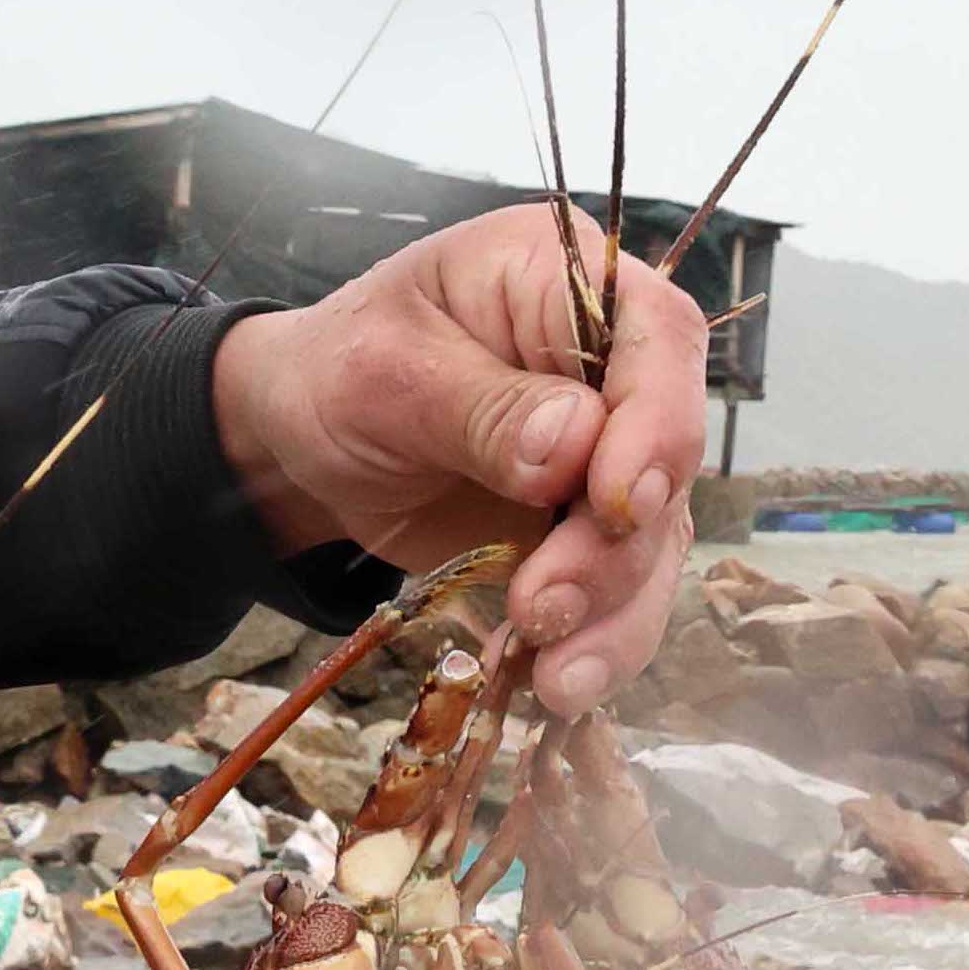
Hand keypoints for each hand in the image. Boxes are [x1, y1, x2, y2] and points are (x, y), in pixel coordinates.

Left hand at [208, 202, 708, 715]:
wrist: (301, 442)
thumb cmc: (339, 372)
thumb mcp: (384, 371)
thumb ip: (480, 405)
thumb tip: (574, 444)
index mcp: (567, 283)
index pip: (658, 339)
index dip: (659, 424)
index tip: (618, 501)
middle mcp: (611, 369)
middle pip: (667, 459)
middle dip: (616, 549)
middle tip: (543, 604)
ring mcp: (608, 457)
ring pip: (655, 543)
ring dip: (614, 617)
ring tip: (554, 676)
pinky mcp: (587, 533)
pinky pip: (618, 595)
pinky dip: (594, 645)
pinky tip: (551, 685)